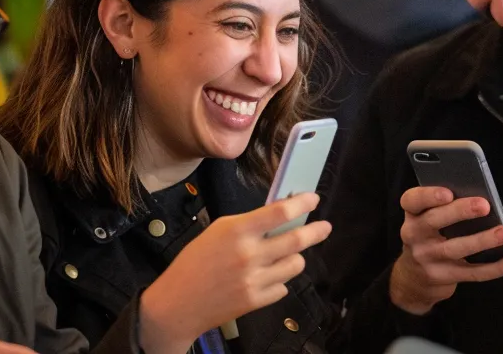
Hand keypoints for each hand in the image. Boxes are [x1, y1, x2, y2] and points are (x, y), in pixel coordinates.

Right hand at [138, 193, 330, 352]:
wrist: (177, 304)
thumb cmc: (194, 263)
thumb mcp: (217, 231)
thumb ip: (249, 224)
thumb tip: (281, 214)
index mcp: (236, 231)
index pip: (280, 212)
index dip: (302, 203)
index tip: (313, 199)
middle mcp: (248, 255)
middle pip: (297, 240)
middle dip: (317, 231)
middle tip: (324, 227)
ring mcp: (254, 280)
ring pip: (296, 264)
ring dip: (295, 257)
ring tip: (286, 255)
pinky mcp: (256, 301)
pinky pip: (283, 287)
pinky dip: (278, 281)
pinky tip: (264, 277)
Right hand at [388, 186, 502, 314]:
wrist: (414, 280)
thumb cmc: (429, 237)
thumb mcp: (427, 219)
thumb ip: (446, 207)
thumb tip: (482, 197)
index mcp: (413, 214)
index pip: (411, 201)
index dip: (428, 196)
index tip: (448, 192)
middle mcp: (415, 236)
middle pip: (434, 221)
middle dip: (460, 212)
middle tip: (485, 205)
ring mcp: (428, 259)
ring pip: (457, 248)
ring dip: (483, 240)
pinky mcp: (445, 277)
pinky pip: (474, 273)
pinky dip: (498, 267)